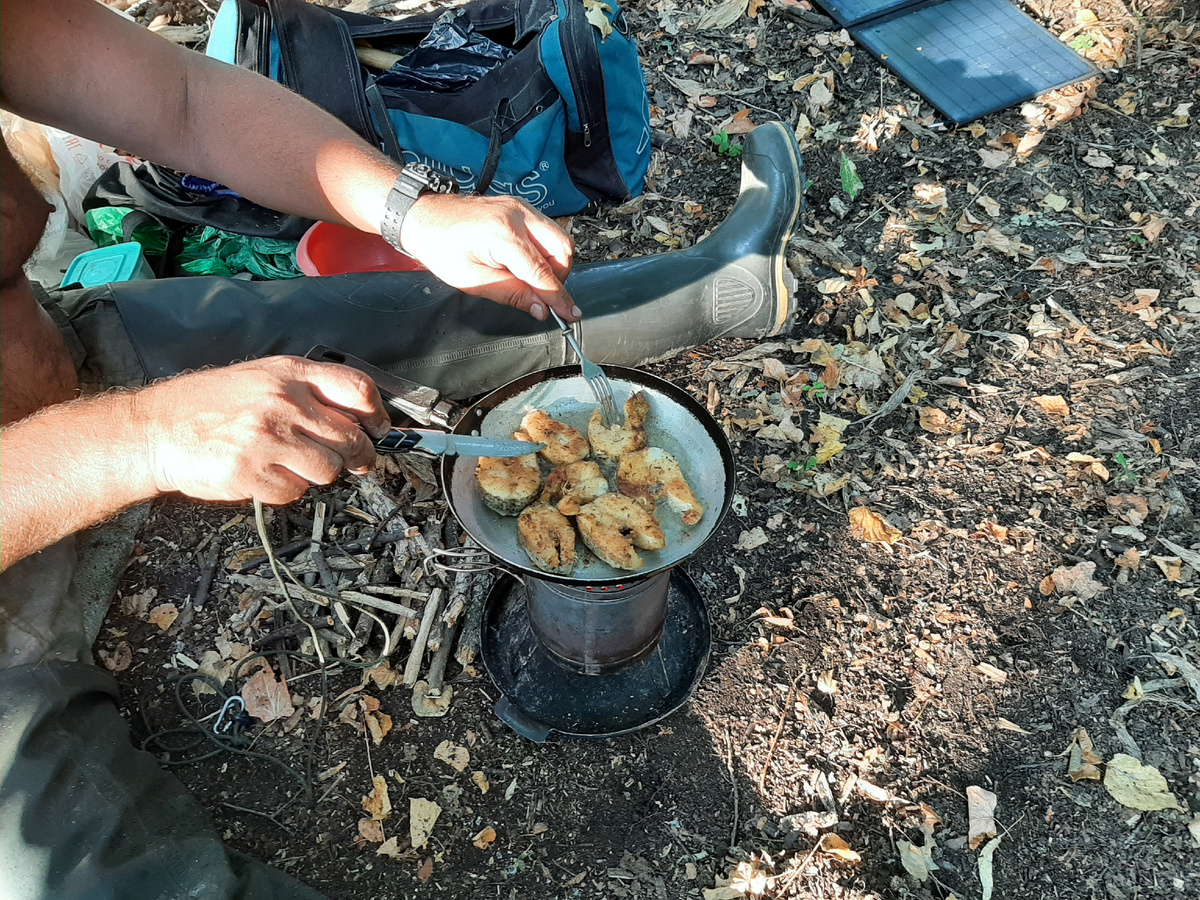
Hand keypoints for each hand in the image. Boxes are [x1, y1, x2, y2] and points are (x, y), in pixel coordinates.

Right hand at [139, 357, 391, 504]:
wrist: (155, 429)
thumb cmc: (208, 404)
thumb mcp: (261, 377)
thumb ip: (307, 390)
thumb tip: (357, 415)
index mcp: (288, 375)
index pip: (356, 389)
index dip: (376, 414)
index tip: (378, 428)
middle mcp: (282, 403)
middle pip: (350, 438)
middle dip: (359, 456)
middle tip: (355, 462)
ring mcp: (267, 439)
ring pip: (328, 470)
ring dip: (317, 473)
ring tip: (291, 462)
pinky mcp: (251, 473)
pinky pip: (295, 491)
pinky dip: (286, 489)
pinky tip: (265, 473)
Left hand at [399, 193, 577, 321]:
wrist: (423, 216)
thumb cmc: (439, 246)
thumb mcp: (473, 280)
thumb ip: (512, 294)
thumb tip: (541, 308)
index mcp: (504, 234)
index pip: (543, 273)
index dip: (559, 298)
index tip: (571, 315)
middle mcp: (519, 215)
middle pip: (562, 250)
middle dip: (558, 277)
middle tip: (540, 295)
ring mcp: (522, 208)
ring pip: (558, 240)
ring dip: (553, 264)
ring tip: (528, 278)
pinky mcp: (520, 208)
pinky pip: (546, 231)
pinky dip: (544, 251)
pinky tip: (523, 262)